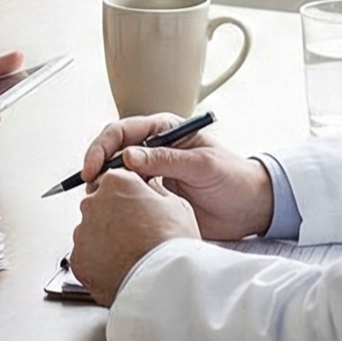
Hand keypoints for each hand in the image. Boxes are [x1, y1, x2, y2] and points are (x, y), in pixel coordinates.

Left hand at [67, 170, 201, 304]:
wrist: (163, 282)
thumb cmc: (172, 245)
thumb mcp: (176, 205)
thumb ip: (154, 192)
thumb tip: (148, 191)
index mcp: (116, 183)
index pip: (112, 181)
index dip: (126, 196)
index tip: (134, 208)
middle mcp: (93, 203)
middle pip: (98, 206)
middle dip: (112, 218)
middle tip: (134, 235)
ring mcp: (82, 232)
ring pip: (90, 233)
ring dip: (104, 241)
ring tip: (129, 255)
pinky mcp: (77, 259)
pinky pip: (86, 258)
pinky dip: (98, 263)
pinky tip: (119, 268)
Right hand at [77, 114, 273, 239]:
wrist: (250, 209)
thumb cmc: (235, 179)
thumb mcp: (203, 165)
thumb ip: (167, 160)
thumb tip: (130, 156)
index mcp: (166, 130)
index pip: (123, 131)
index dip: (103, 147)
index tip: (94, 166)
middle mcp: (155, 149)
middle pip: (112, 151)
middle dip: (96, 166)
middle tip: (91, 186)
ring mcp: (152, 173)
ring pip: (115, 175)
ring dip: (103, 185)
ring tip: (98, 200)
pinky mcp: (153, 196)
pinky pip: (126, 195)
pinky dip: (114, 201)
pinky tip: (110, 210)